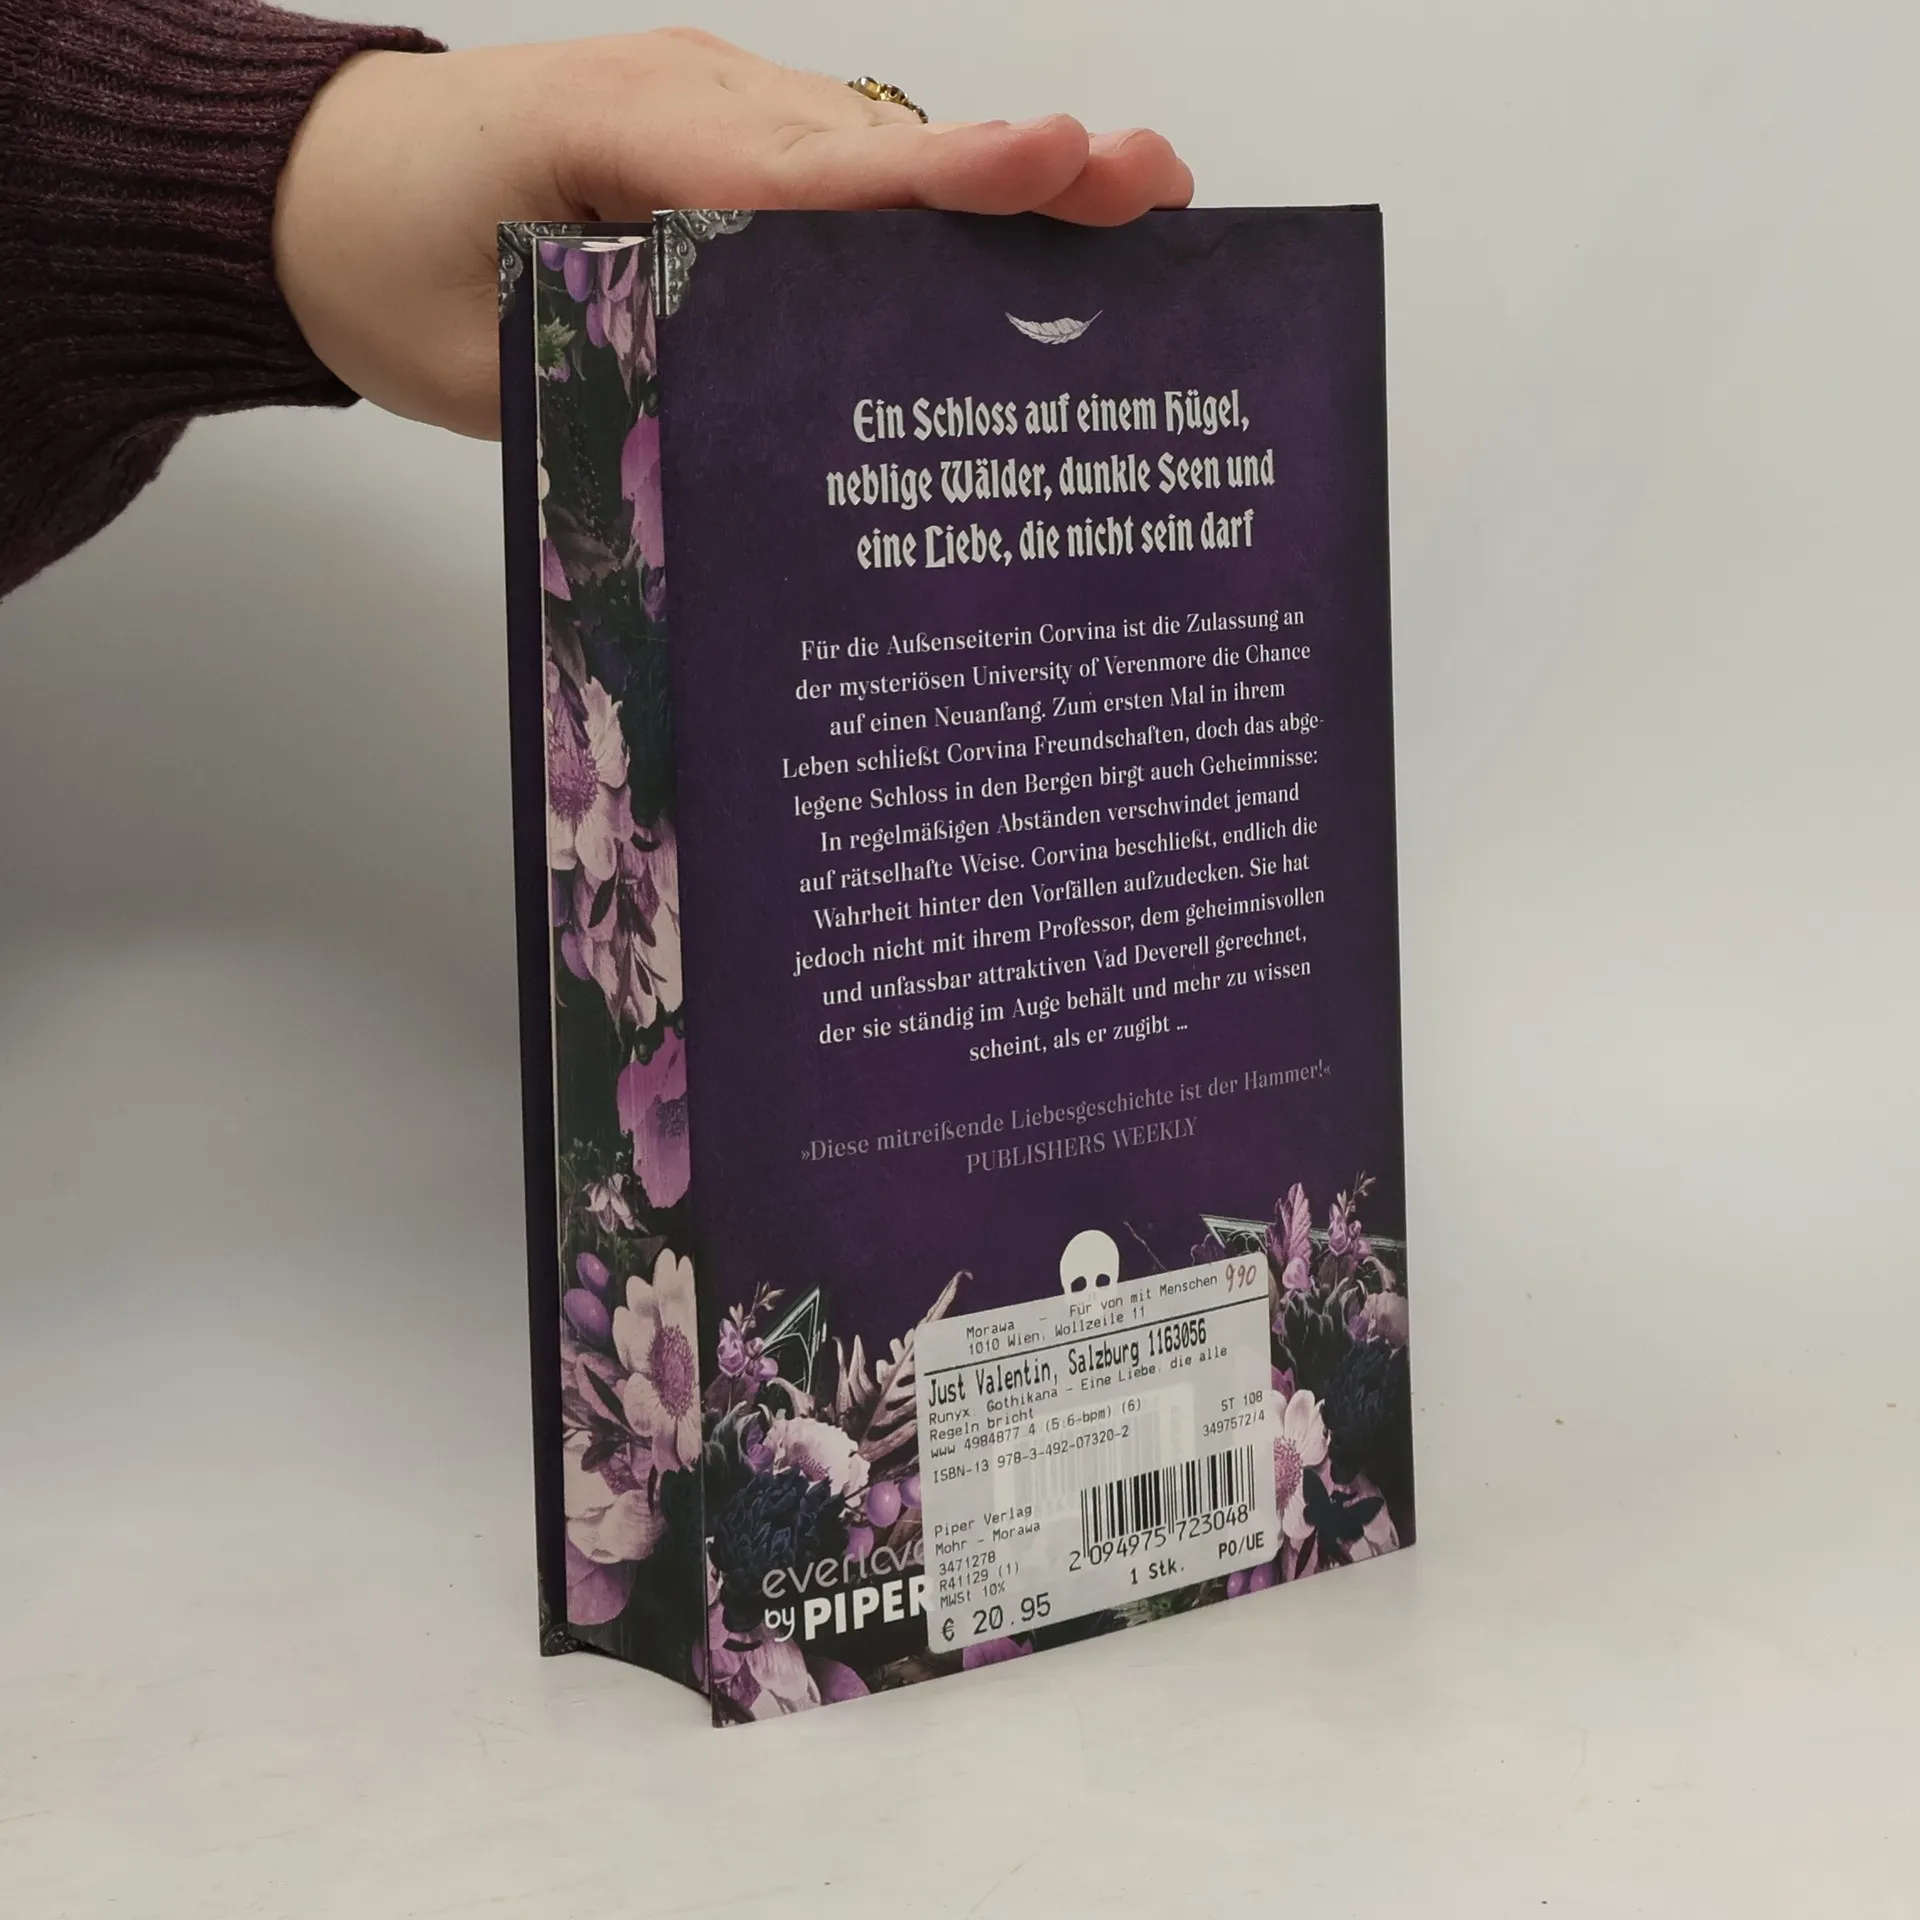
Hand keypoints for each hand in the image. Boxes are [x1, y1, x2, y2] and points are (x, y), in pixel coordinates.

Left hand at [274, 28, 1193, 439]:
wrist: (310, 191)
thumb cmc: (382, 258)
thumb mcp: (484, 348)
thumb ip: (624, 370)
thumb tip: (762, 431)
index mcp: (630, 136)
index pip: (806, 170)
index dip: (935, 180)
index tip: (1053, 162)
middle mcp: (697, 104)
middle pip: (878, 145)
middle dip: (1021, 170)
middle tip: (1154, 186)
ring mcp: (717, 117)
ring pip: (875, 156)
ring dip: (998, 193)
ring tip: (1129, 219)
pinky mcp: (724, 154)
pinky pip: (841, 180)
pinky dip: (929, 217)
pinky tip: (1010, 267)